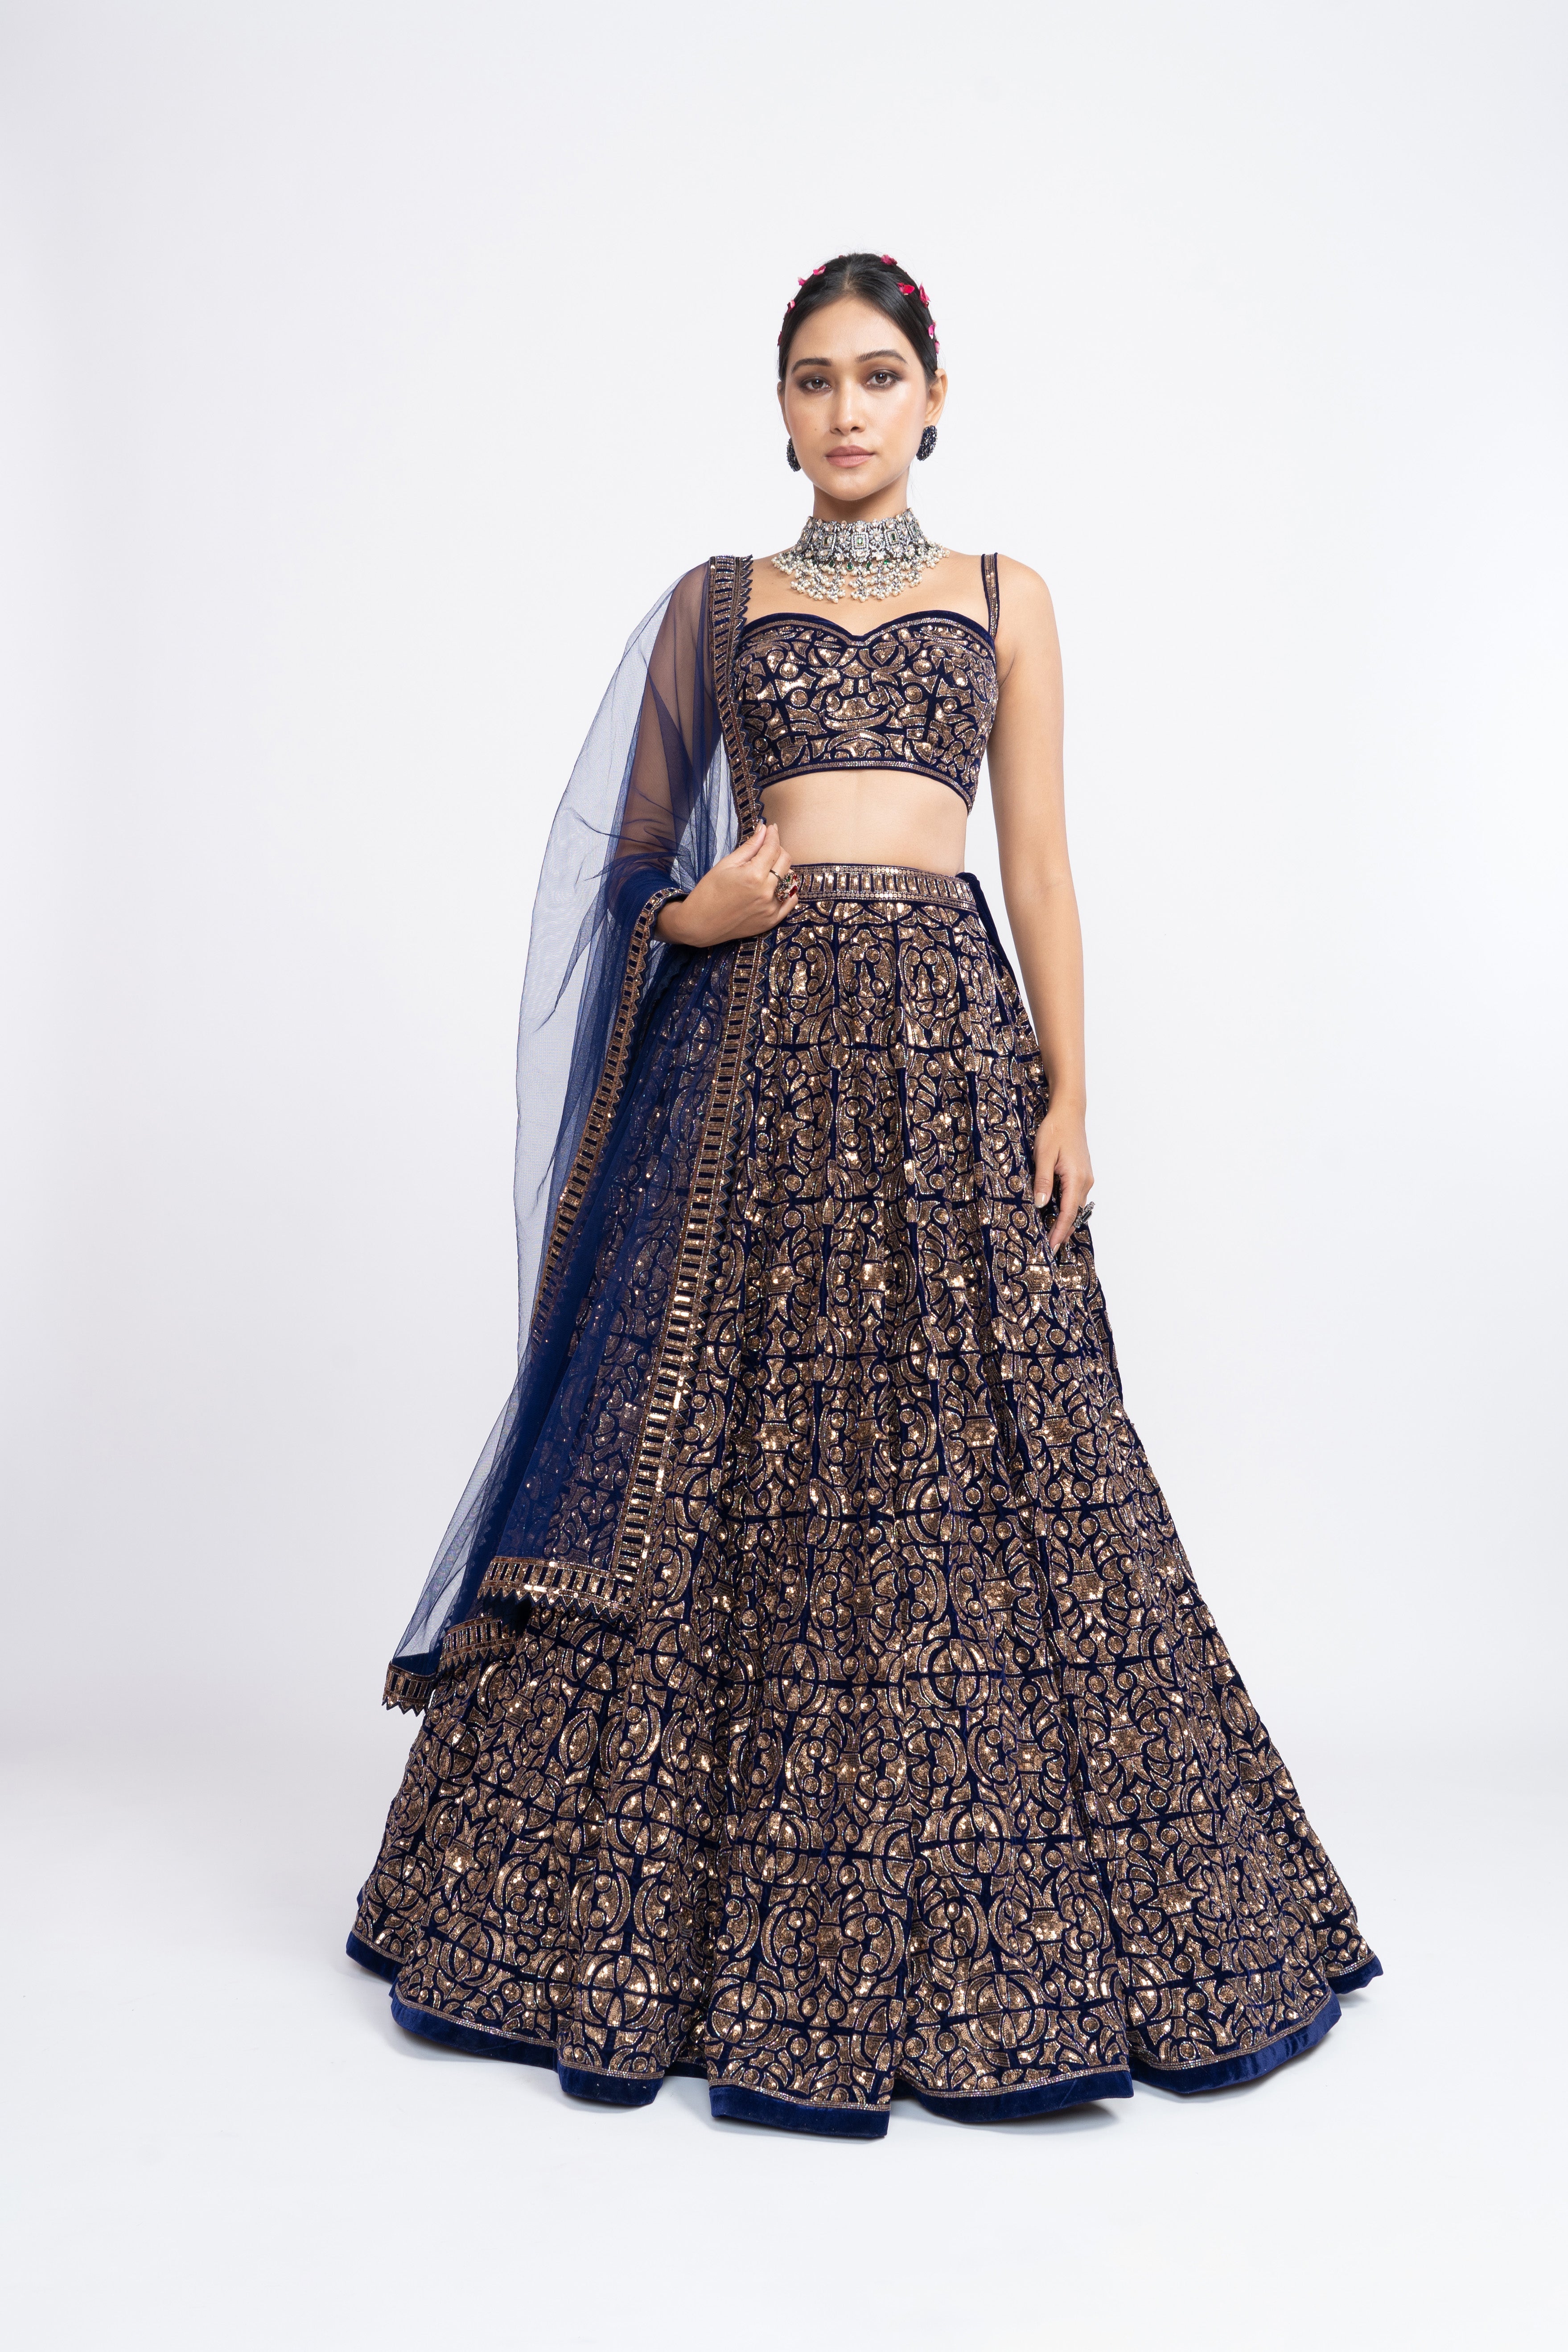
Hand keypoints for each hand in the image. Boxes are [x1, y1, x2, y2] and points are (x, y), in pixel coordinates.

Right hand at [655, 822, 797, 946]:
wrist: (700, 924)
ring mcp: (771, 907)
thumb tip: (764, 829)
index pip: (772, 848)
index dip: (773, 835)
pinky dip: (788, 890)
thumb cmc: (708, 891)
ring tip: (768, 868)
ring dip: (782, 870)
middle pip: (785, 861)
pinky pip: (791, 900)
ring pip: (790, 879)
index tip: (771, 828)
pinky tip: (778, 885)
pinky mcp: (772, 920)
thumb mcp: (726, 864)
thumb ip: (749, 847)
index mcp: (753, 875)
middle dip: (778, 850)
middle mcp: (766, 891)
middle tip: (767, 848)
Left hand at [1033, 1104, 1093, 1255]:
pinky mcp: (1083, 1174)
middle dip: (1063, 1231)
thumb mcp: (1043, 1155)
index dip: (1059, 1232)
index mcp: (1076, 1178)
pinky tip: (1056, 1213)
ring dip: (1065, 1221)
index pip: (1068, 1212)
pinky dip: (1067, 1209)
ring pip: (1076, 1206)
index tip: (1052, 1247)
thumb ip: (1042, 1181)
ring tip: (1051, 1235)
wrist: (1069, 1113)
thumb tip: (1042, 1205)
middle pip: (1075, 1214)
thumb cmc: (1055, 1131)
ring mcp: (1086, 1178)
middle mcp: (1085, 1181)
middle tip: (1049, 1247)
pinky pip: (1076, 1197)